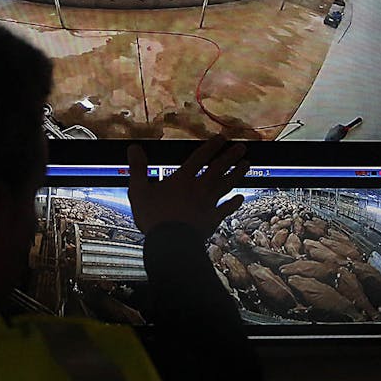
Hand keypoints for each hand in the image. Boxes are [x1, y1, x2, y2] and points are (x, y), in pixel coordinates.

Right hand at [127, 135, 250, 238]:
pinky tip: (241, 197)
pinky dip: (234, 203)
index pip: (199, 158)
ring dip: (237, 174)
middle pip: (218, 169)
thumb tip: (133, 147)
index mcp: (182, 179)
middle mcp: (199, 188)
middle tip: (242, 147)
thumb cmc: (153, 216)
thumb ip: (138, 168)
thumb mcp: (139, 190)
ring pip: (225, 185)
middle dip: (230, 157)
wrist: (170, 243)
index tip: (222, 138)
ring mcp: (208, 204)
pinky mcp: (212, 219)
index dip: (211, 147)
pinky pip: (226, 209)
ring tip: (247, 164)